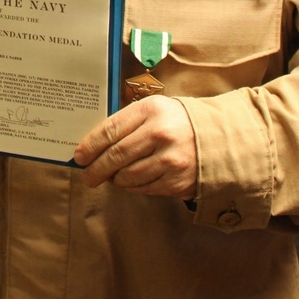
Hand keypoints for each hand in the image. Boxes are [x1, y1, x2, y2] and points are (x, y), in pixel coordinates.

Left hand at [73, 96, 197, 197]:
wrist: (218, 137)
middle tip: (88, 176)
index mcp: (151, 110)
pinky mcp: (178, 181)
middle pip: (116, 156)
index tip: (79, 156)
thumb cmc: (177, 121)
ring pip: (128, 176)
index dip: (90, 145)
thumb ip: (127, 122)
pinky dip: (132, 187)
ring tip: (110, 177)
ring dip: (114, 179)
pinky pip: (144, 188)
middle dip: (96, 168)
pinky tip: (130, 181)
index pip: (110, 130)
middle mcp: (160, 134)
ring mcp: (170, 160)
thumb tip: (93, 144)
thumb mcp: (153, 109)